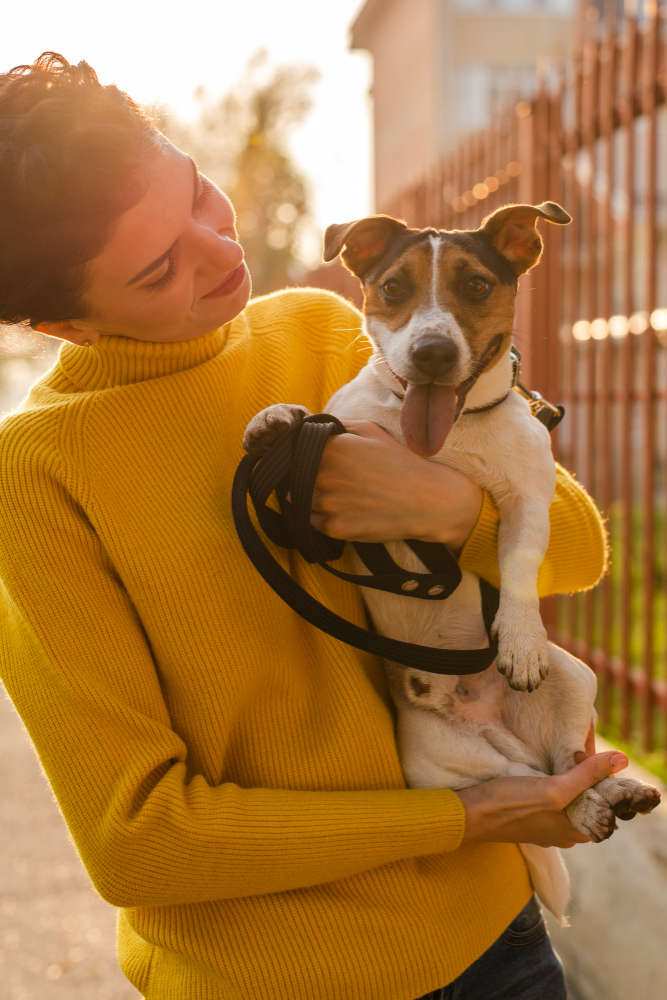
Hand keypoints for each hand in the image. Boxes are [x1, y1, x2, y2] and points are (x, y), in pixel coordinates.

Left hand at [310, 420, 482, 549]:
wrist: (426, 501)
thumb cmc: (399, 463)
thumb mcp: (371, 431)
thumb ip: (338, 425)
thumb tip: (314, 426)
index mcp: (330, 449)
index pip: (297, 451)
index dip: (304, 455)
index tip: (313, 460)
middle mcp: (324, 476)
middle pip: (296, 476)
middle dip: (305, 477)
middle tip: (328, 480)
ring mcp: (328, 504)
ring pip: (300, 500)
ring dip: (310, 498)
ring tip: (336, 497)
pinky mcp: (335, 528)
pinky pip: (312, 523)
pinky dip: (322, 518)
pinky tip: (343, 511)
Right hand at [457, 750, 627, 847]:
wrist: (469, 814)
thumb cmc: (510, 805)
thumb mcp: (553, 789)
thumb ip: (586, 776)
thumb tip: (621, 759)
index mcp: (577, 831)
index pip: (604, 802)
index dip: (602, 777)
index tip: (591, 755)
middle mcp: (564, 832)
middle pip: (586, 799)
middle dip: (586, 775)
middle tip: (575, 750)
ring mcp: (545, 825)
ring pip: (568, 798)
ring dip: (568, 778)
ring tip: (561, 756)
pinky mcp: (529, 816)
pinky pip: (551, 798)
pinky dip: (552, 783)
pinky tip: (544, 770)